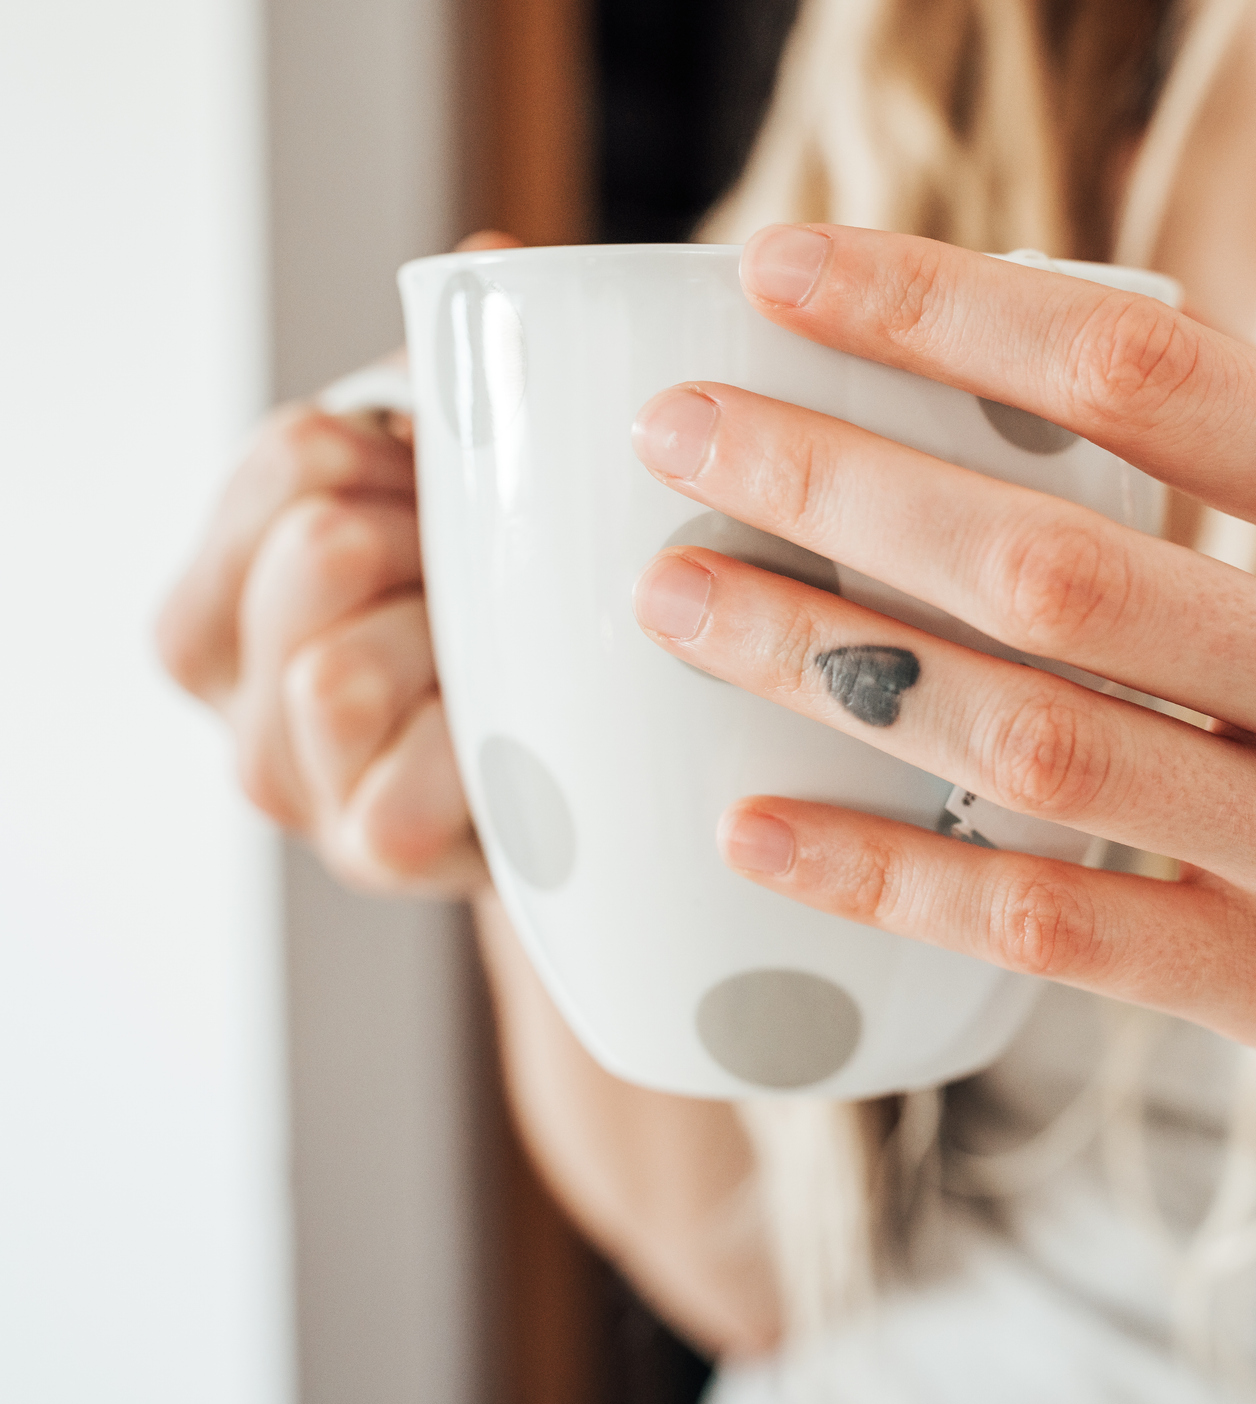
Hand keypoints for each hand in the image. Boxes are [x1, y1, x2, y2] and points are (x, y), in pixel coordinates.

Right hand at [157, 232, 521, 896]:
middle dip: (430, 544)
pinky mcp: (373, 859)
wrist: (595, 795)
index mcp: (235, 585)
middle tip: (492, 578)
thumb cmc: (523, 628)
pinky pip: (401, 789)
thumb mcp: (482, 498)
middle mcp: (237, 690)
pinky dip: (466, 750)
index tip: (451, 483)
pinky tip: (517, 736)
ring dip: (447, 644)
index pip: (290, 456)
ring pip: (334, 669)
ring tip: (508, 657)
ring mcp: (297, 782)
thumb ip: (469, 383)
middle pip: (317, 548)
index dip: (395, 452)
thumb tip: (494, 267)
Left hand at [627, 225, 1255, 1140]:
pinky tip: (758, 827)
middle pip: (1050, 559)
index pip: (1151, 373)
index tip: (786, 269)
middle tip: (679, 436)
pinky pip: (1051, 925)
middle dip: (832, 479)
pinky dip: (888, 872)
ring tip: (680, 601)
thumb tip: (1038, 383)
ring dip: (824, 662)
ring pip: (1026, 738)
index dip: (944, 309)